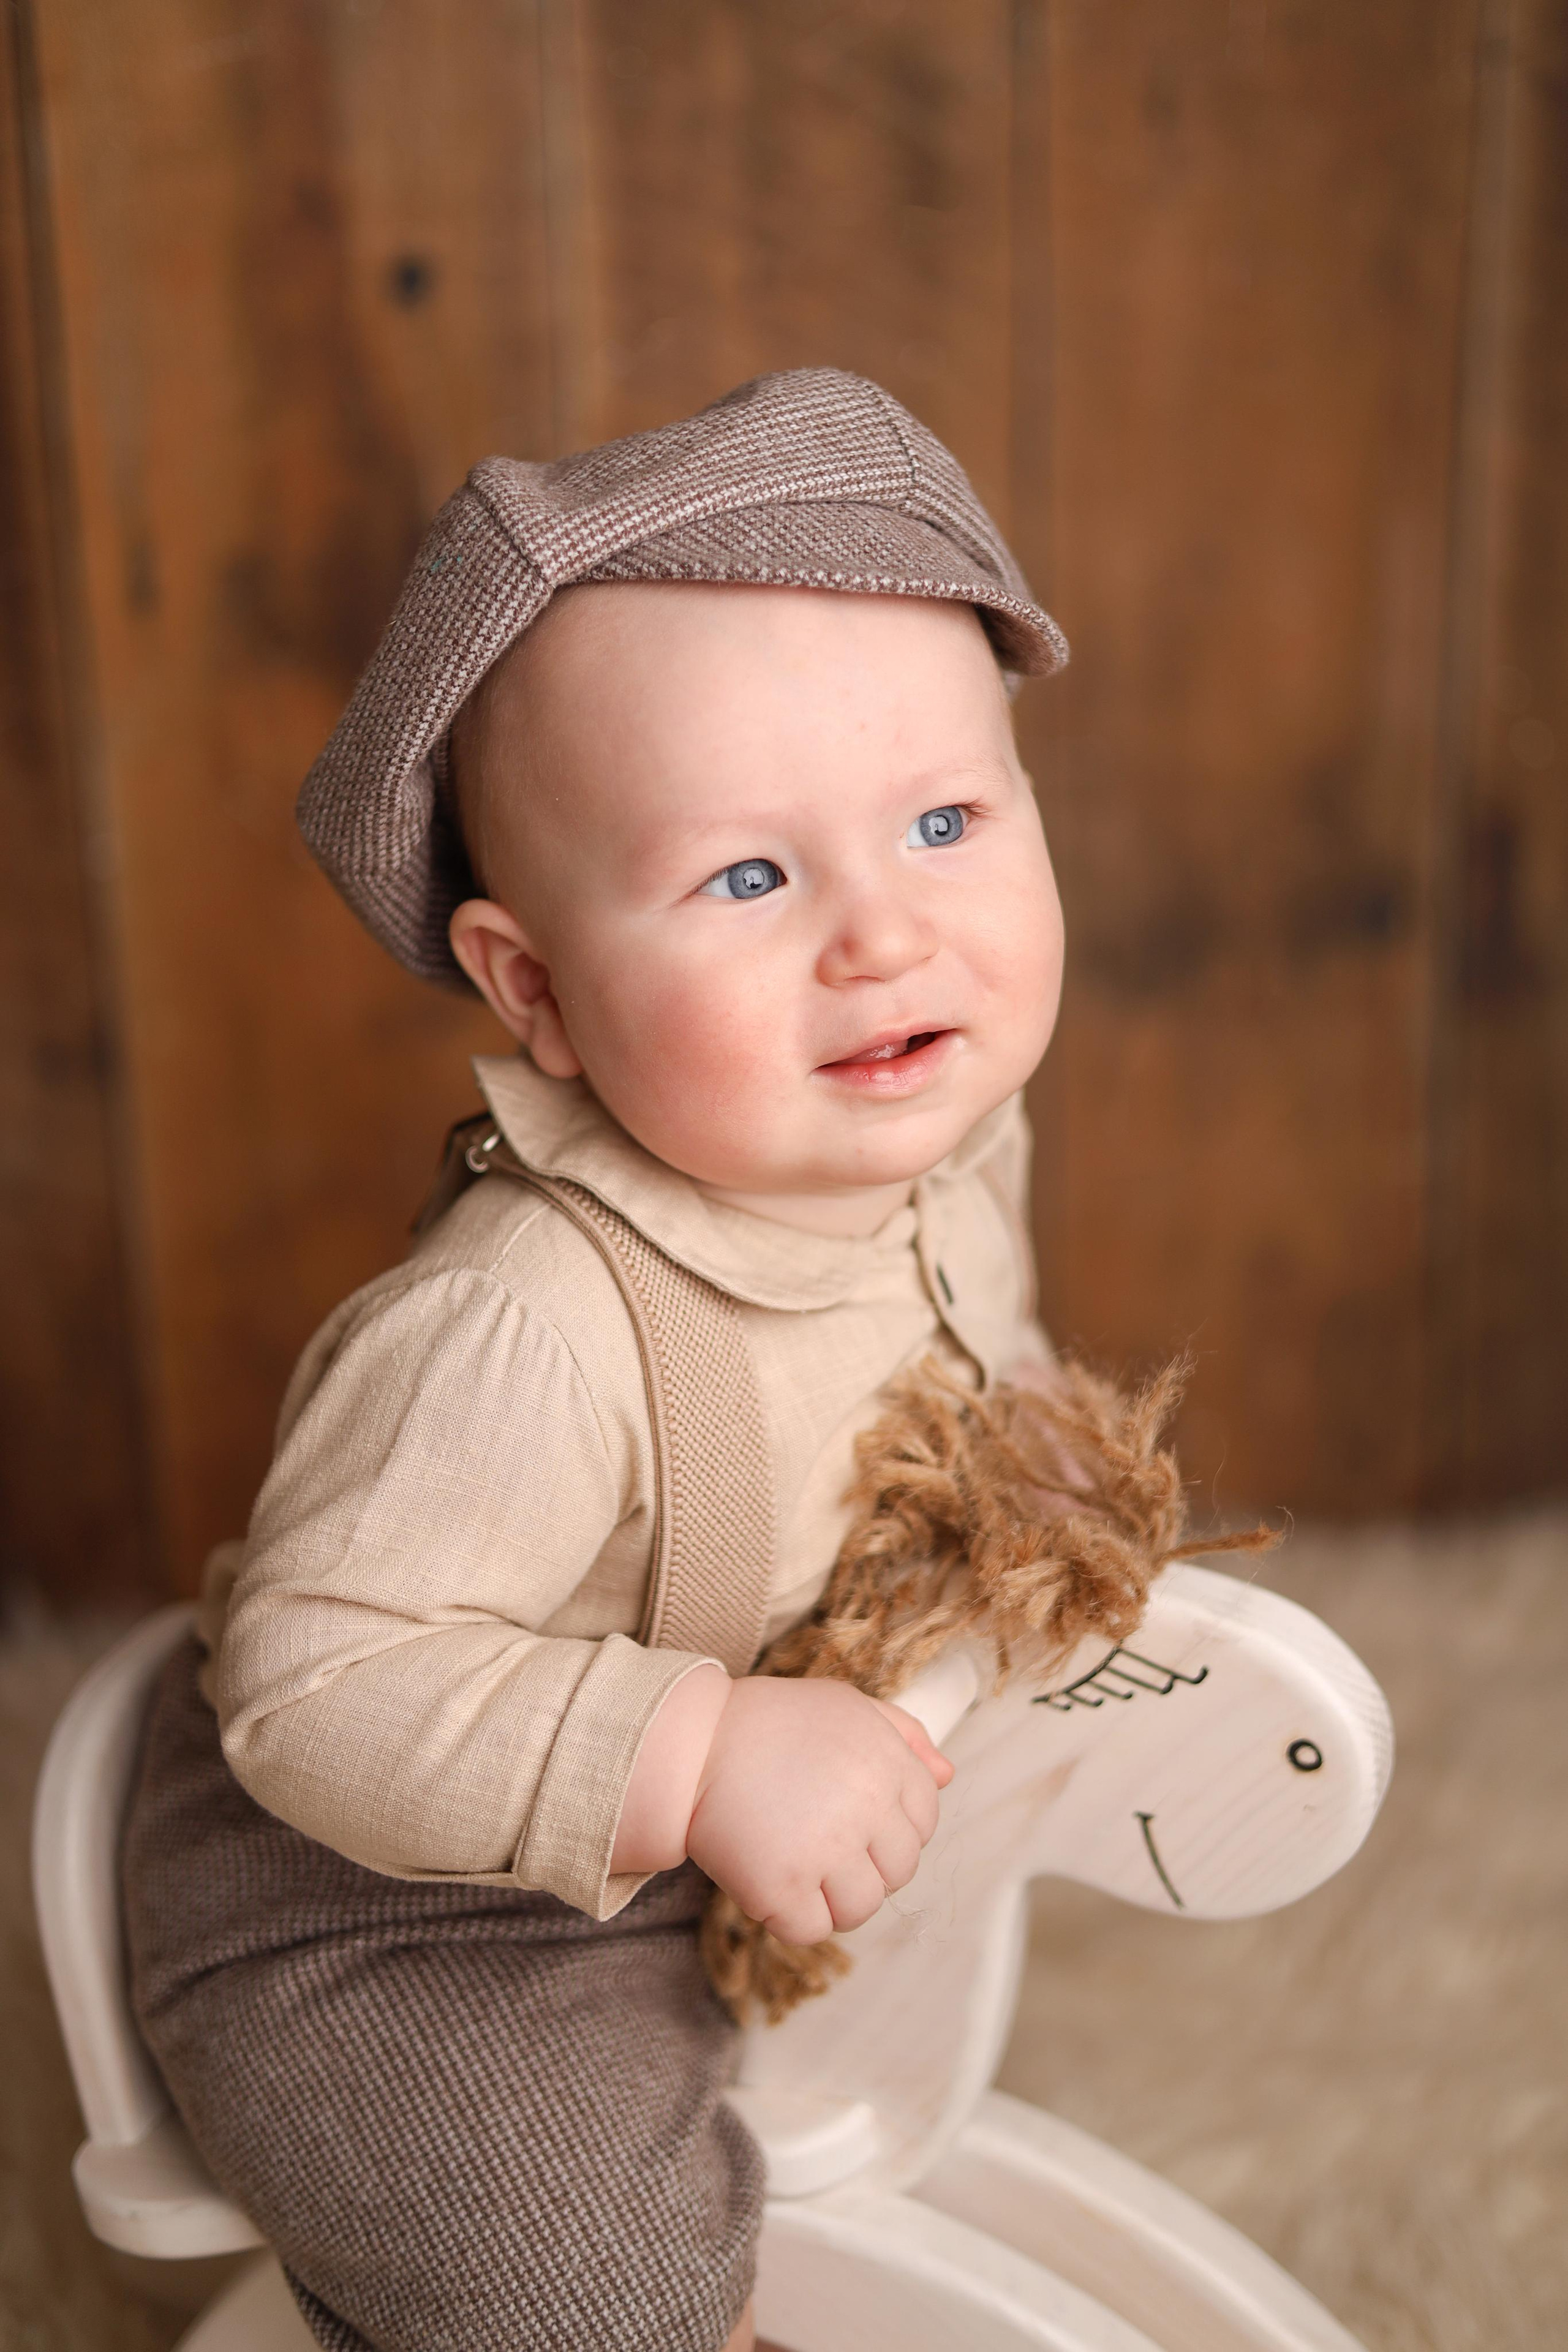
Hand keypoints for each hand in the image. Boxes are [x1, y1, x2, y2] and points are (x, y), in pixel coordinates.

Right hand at [685, 1676, 953, 1945]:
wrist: (691, 1741)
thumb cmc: (769, 1722)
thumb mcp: (845, 1706)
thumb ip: (904, 1735)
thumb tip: (947, 1775)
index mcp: (888, 1765)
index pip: (924, 1822)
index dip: (889, 1828)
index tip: (854, 1821)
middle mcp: (867, 1809)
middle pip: (898, 1872)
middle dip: (864, 1865)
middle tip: (820, 1843)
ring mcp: (826, 1851)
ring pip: (861, 1909)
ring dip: (832, 1899)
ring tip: (797, 1865)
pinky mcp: (782, 1886)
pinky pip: (811, 1930)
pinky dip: (793, 1918)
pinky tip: (771, 1882)